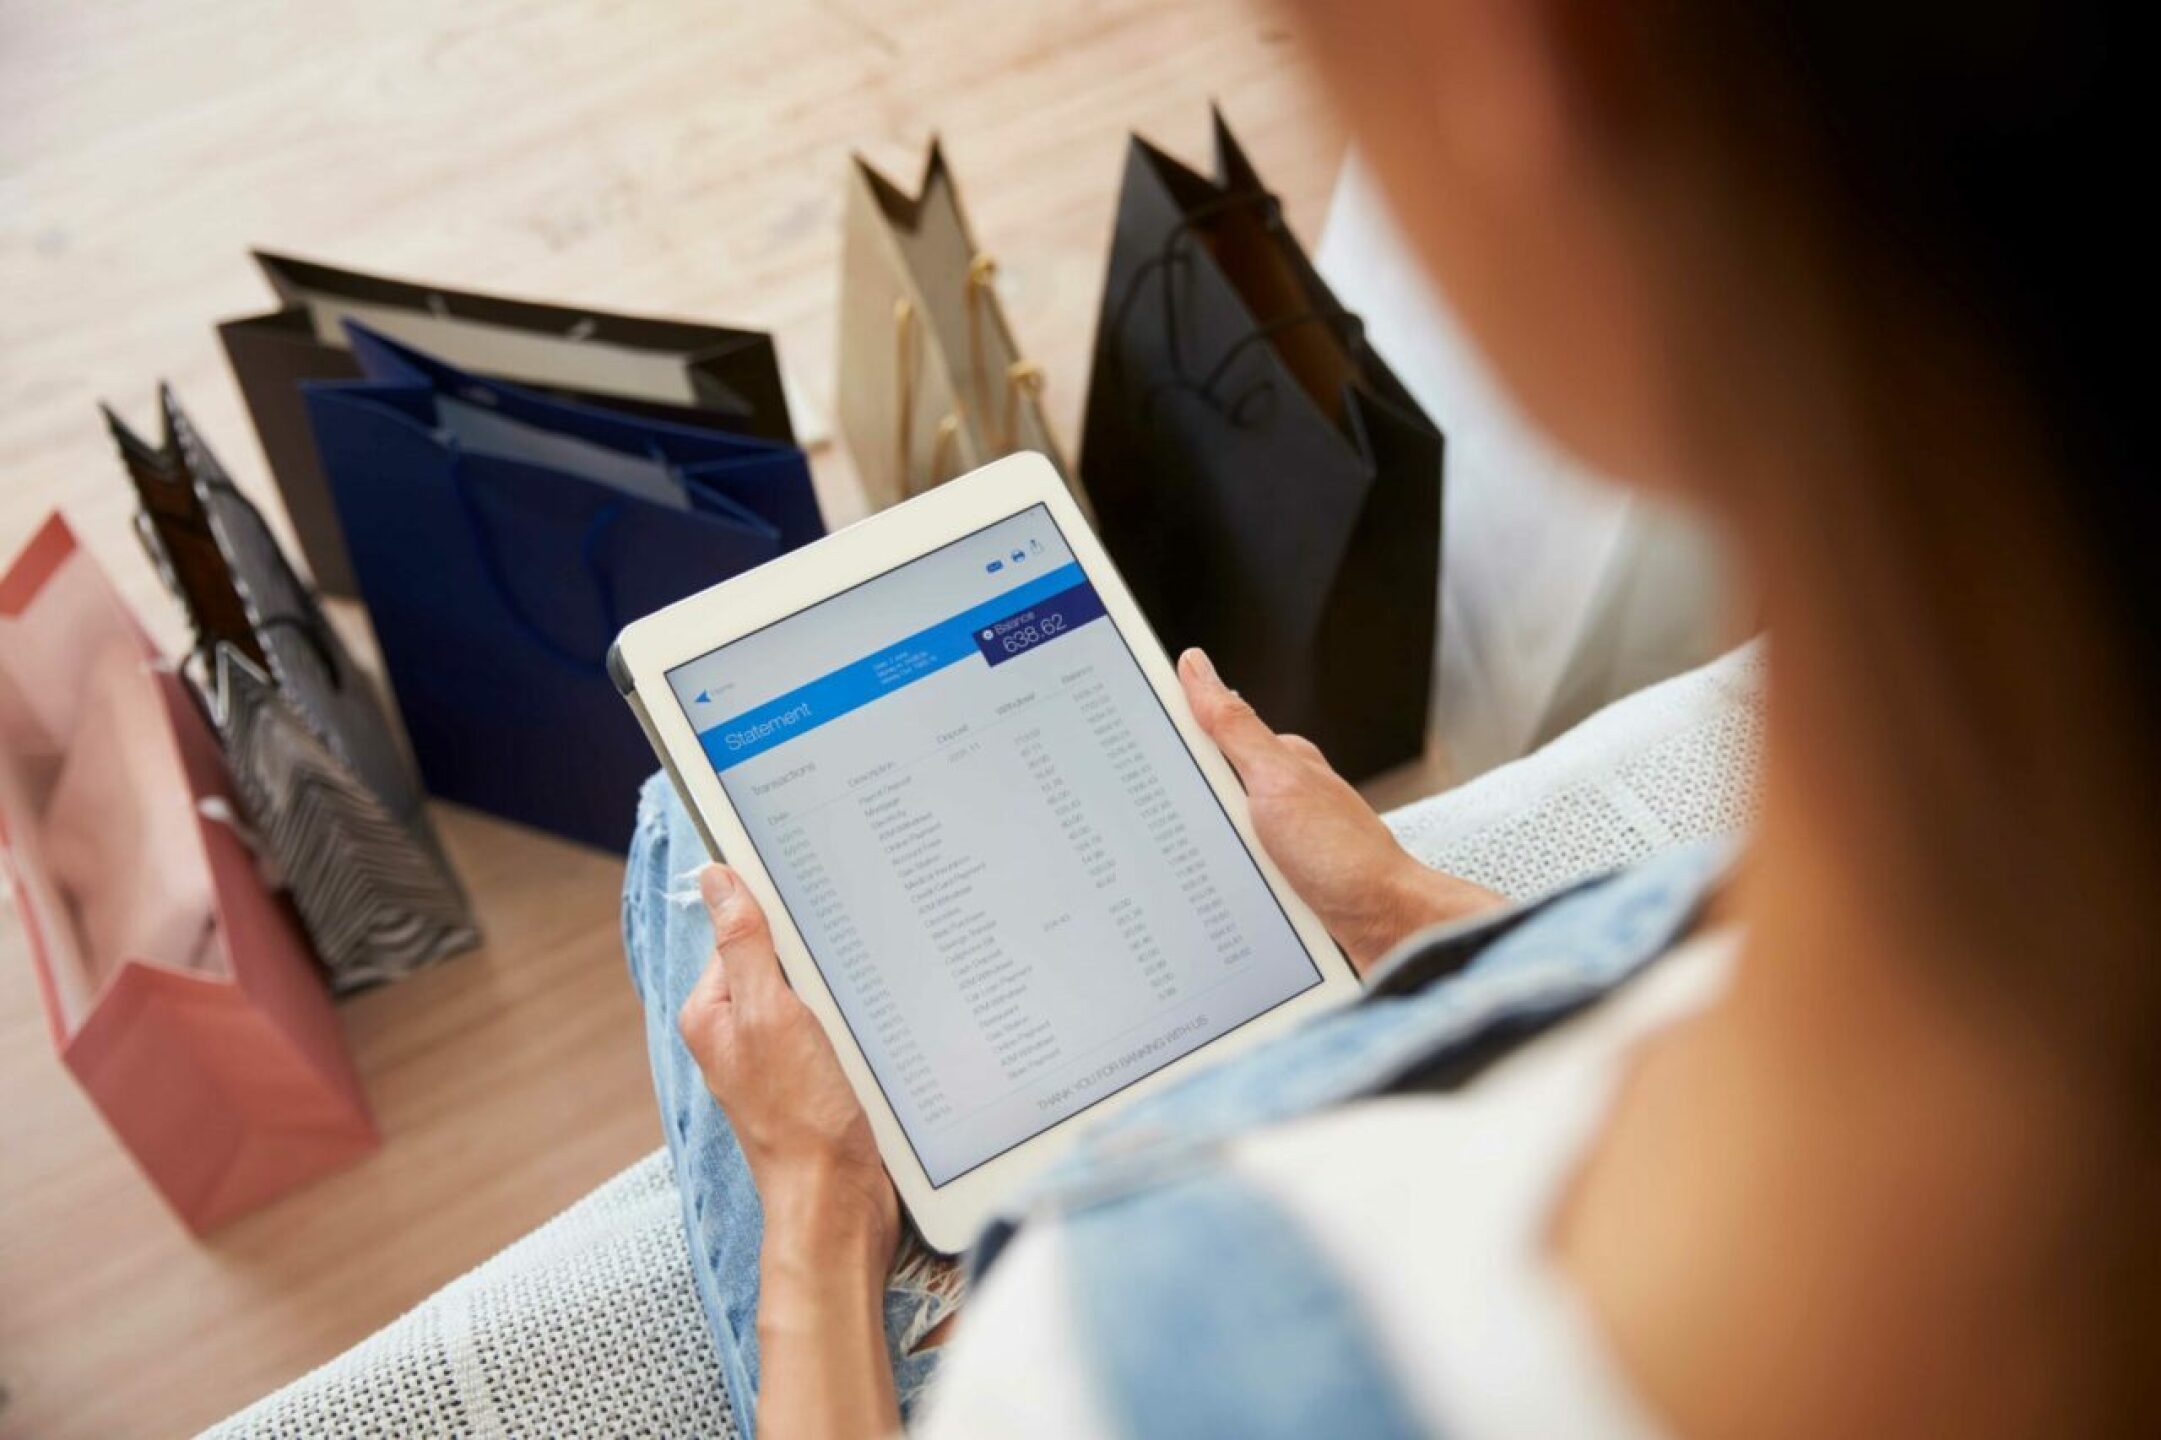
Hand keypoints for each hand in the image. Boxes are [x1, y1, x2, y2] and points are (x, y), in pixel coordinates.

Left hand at [679, 866, 897, 1273]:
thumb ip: (743, 945)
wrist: (838, 1204)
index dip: (777, 911)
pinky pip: (833, 1027)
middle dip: (815, 951)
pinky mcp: (813, 1080)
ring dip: (841, 987)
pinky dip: (855, 1019)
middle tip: (856, 937)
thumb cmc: (800, 1119)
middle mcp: (737, 1035)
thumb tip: (715, 877)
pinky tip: (880, 1019)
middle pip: (778, 962)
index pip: (739, 932)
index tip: (817, 889)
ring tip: (871, 983)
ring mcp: (776, 1060)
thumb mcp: (771, 1015)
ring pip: (812, 994)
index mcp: (712, 1015)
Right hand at [1177, 648, 1502, 971]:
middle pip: (1204, 788)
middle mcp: (1279, 794)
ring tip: (1204, 867)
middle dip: (1180, 805)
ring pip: (1215, 834)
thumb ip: (1233, 728)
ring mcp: (1281, 837)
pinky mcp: (1281, 876)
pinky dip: (1223, 881)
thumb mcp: (1276, 780)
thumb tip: (1197, 668)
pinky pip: (1233, 870)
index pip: (1207, 732)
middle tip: (1173, 822)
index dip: (1169, 736)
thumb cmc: (1344, 856)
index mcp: (1277, 759)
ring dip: (1203, 852)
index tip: (1131, 745)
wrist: (1386, 928)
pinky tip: (1220, 893)